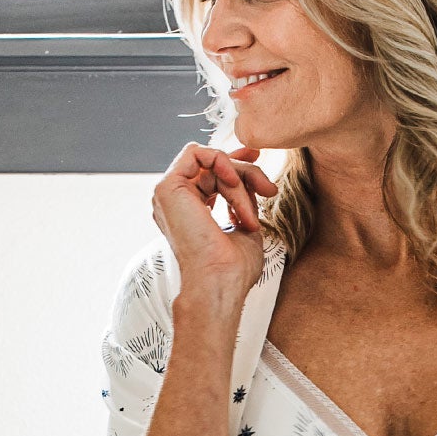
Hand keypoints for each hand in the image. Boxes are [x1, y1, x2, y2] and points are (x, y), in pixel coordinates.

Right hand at [151, 140, 278, 307]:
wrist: (220, 282)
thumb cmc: (234, 268)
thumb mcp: (246, 225)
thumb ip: (243, 201)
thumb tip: (252, 181)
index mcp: (190, 212)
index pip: (210, 174)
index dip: (234, 162)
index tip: (257, 158)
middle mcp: (176, 203)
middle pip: (214, 167)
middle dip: (247, 173)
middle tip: (269, 190)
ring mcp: (169, 195)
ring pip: (210, 163)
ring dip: (239, 180)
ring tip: (250, 211)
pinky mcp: (167, 188)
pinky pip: (196, 153)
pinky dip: (220, 161)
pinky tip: (234, 181)